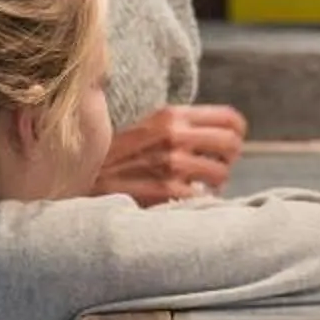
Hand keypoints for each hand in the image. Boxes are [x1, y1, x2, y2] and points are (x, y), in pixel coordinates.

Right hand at [94, 104, 248, 206]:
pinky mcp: (166, 192)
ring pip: (221, 175)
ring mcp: (171, 164)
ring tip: (195, 186)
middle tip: (214, 168)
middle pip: (232, 144)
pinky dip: (196, 203)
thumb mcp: (149, 128)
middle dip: (228, 160)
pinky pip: (202, 198)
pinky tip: (181, 201)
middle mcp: (174, 135)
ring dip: (212, 185)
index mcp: (171, 115)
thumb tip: (226, 136)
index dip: (236, 135)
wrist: (84, 181)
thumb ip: (183, 127)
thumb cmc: (120, 158)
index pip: (230, 119)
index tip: (226, 147)